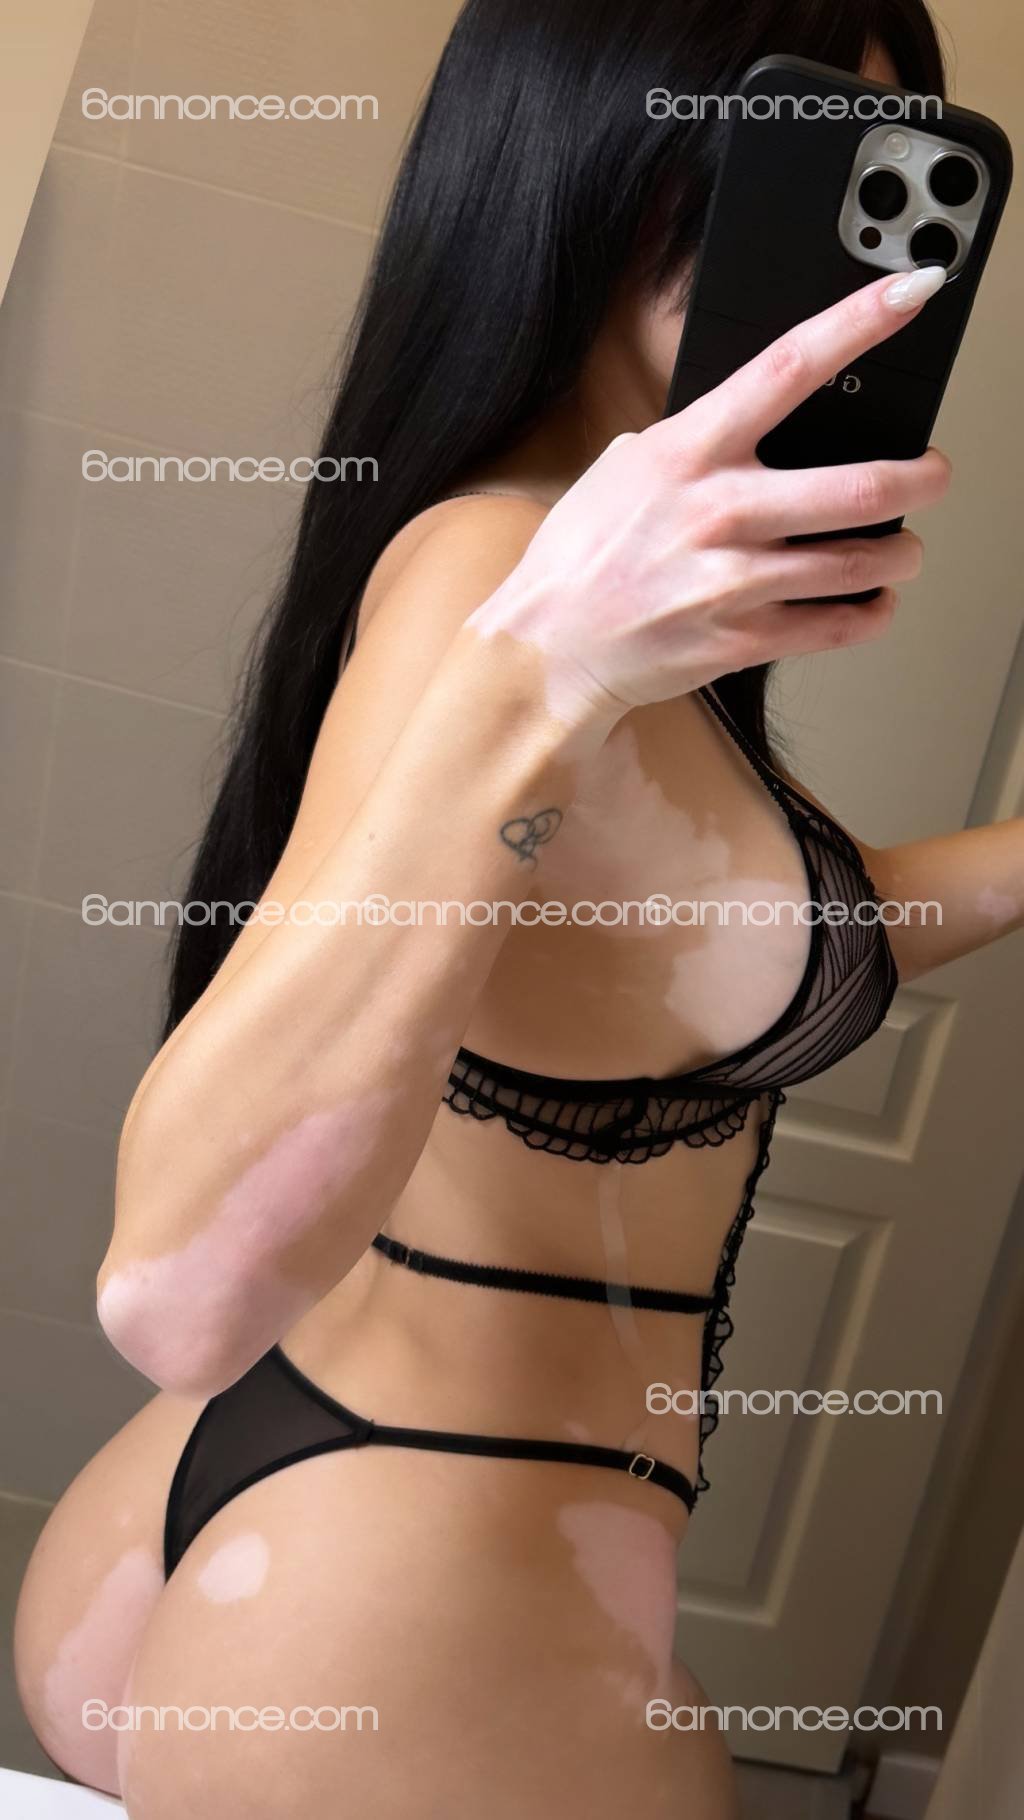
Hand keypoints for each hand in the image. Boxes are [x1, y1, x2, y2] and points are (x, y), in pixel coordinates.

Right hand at [472, 264, 951, 719]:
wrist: (549, 647)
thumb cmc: (582, 558)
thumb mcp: (626, 468)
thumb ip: (696, 442)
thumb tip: (754, 416)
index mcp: (691, 451)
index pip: (789, 367)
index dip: (858, 322)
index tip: (909, 291)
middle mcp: (720, 511)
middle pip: (858, 485)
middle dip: (921, 478)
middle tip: (934, 474)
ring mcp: (735, 580)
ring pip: (861, 562)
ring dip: (901, 554)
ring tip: (903, 548)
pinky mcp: (743, 640)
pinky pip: (837, 626)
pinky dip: (871, 613)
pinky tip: (873, 602)